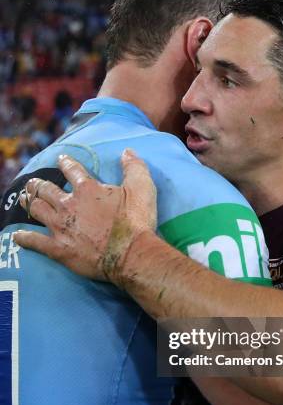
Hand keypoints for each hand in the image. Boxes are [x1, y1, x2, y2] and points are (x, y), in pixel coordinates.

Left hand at [14, 149, 156, 283]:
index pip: (72, 170)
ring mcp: (61, 227)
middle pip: (46, 190)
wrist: (130, 254)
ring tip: (25, 199)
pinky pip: (36, 242)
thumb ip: (134, 167)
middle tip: (34, 182)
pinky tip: (18, 236)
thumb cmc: (136, 221)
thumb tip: (127, 151)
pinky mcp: (59, 249)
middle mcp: (69, 205)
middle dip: (38, 184)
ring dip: (30, 203)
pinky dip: (25, 238)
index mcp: (87, 189)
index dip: (65, 163)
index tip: (61, 159)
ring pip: (37, 210)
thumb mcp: (142, 188)